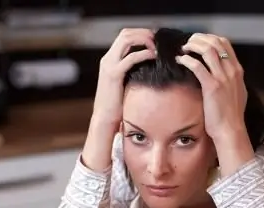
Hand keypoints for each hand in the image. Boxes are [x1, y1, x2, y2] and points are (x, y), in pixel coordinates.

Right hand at [83, 28, 155, 171]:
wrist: (105, 118)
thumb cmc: (117, 105)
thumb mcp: (125, 84)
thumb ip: (133, 73)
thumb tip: (151, 69)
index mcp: (110, 60)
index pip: (124, 36)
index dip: (140, 34)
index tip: (156, 40)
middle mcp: (108, 59)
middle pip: (125, 33)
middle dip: (143, 33)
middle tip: (158, 40)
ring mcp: (109, 65)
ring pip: (126, 40)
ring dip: (144, 39)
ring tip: (157, 47)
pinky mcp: (114, 74)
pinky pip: (131, 57)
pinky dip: (143, 54)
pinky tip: (154, 57)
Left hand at [176, 33, 247, 141]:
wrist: (231, 130)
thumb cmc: (230, 115)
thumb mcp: (236, 93)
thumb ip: (230, 80)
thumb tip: (221, 72)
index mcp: (237, 71)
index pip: (225, 43)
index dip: (209, 38)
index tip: (198, 41)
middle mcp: (232, 71)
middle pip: (215, 42)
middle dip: (199, 39)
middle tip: (187, 43)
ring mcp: (223, 78)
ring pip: (207, 50)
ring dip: (193, 46)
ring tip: (183, 49)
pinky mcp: (212, 87)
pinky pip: (197, 66)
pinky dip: (186, 60)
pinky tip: (180, 61)